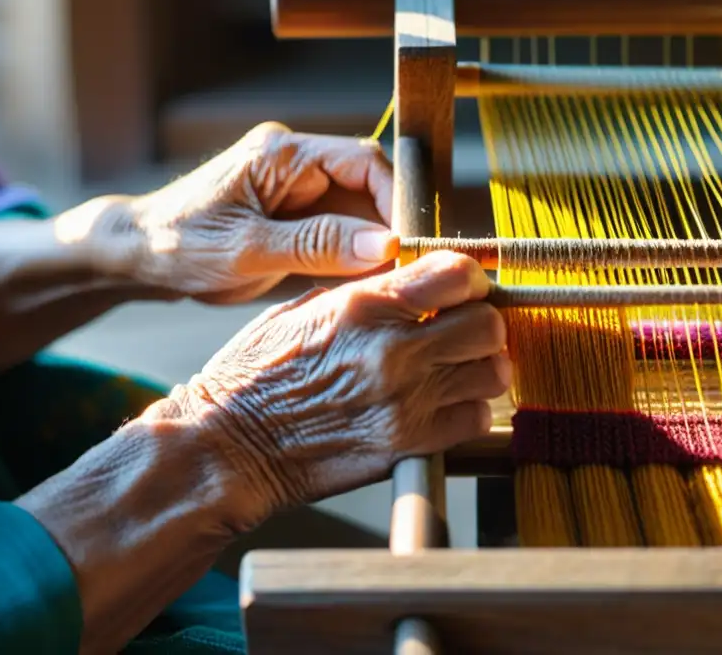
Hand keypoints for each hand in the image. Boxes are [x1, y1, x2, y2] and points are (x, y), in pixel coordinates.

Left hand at [80, 122, 396, 303]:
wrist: (136, 256)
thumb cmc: (176, 246)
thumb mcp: (247, 250)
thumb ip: (318, 244)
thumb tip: (387, 244)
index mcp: (282, 155)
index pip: (364, 161)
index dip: (398, 200)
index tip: (414, 245)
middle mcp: (295, 164)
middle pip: (369, 185)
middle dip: (393, 226)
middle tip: (413, 272)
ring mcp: (295, 191)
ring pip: (360, 212)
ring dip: (377, 246)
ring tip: (396, 284)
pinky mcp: (293, 219)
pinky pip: (340, 232)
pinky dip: (357, 258)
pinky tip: (369, 285)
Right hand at [144, 251, 511, 517]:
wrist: (229, 446)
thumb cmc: (254, 376)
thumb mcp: (303, 310)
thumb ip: (365, 294)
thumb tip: (411, 284)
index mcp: (363, 306)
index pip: (459, 275)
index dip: (467, 278)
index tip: (461, 288)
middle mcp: (392, 351)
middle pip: (488, 324)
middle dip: (480, 322)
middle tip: (460, 329)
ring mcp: (405, 402)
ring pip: (492, 372)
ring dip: (479, 366)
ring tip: (454, 367)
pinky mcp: (408, 445)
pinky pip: (475, 418)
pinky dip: (467, 409)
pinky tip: (442, 403)